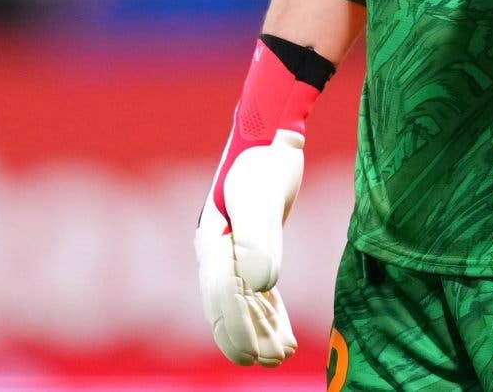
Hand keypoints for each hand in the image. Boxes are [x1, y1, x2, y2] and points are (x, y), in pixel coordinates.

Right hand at [195, 127, 304, 364]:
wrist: (271, 131)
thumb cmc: (263, 162)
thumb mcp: (260, 198)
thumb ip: (258, 241)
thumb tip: (260, 286)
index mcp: (211, 243)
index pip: (221, 298)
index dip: (236, 329)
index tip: (254, 355)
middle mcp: (216, 250)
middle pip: (227, 306)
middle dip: (246, 337)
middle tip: (270, 361)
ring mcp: (233, 249)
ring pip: (242, 302)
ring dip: (259, 329)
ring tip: (280, 354)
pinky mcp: (253, 245)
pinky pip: (256, 290)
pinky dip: (268, 313)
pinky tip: (282, 333)